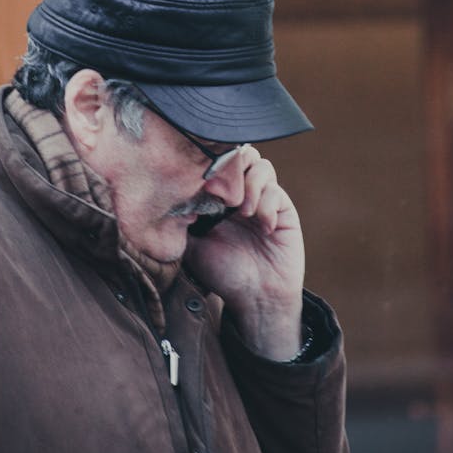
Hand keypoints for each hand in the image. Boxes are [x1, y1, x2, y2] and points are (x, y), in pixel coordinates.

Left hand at [184, 146, 304, 360]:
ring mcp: (264, 199)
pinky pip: (276, 191)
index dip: (211, 164)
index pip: (218, 163)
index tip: (202, 181)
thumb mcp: (192, 246)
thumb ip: (183, 219)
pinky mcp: (283, 210)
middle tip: (225, 189)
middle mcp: (242, 193)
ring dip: (251, 185)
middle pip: (243, 153)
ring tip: (243, 213)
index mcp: (219, 197)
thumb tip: (169, 194)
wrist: (256, 298)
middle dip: (234, 165)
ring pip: (262, 166)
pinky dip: (267, 205)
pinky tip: (262, 227)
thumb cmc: (223, 273)